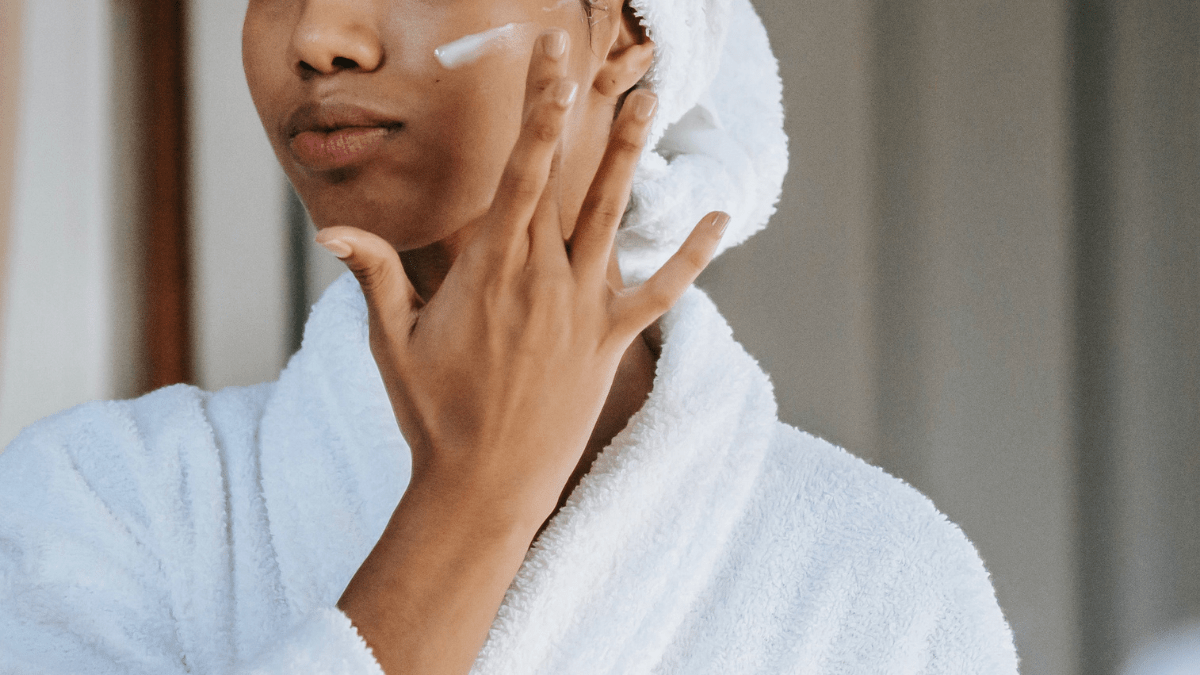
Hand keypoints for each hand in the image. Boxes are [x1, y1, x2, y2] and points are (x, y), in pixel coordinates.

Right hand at [317, 29, 727, 529]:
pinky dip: (690, 256)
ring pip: (613, 216)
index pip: (519, 169)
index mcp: (491, 268)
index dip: (535, 107)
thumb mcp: (392, 344)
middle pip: (564, 177)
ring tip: (648, 100)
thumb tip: (332, 230)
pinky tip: (717, 218)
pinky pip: (660, 290)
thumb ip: (376, 278)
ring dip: (630, 157)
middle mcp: (544, 277)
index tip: (543, 57)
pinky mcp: (611, 341)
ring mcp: (583, 308)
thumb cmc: (434, 415)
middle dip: (572, 109)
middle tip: (586, 56)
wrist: (486, 487)